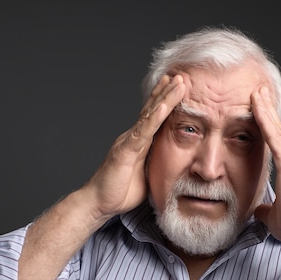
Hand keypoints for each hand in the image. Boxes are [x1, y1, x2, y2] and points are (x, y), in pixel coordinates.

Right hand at [83, 74, 184, 219]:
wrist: (99, 203)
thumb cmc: (120, 192)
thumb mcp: (146, 176)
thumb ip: (156, 165)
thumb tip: (174, 164)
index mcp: (138, 143)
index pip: (154, 117)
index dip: (165, 101)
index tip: (178, 86)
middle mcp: (133, 137)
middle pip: (152, 109)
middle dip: (167, 92)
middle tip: (181, 75)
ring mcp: (128, 141)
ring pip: (150, 115)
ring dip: (165, 98)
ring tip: (177, 82)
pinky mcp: (125, 150)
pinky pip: (142, 132)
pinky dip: (154, 118)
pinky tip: (163, 106)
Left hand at [251, 86, 280, 247]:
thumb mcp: (273, 215)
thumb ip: (266, 208)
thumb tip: (259, 210)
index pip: (277, 141)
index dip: (268, 125)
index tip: (259, 110)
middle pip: (278, 128)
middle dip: (267, 109)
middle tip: (259, 91)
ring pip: (276, 127)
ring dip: (265, 108)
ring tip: (257, 91)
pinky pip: (273, 135)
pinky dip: (264, 119)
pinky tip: (257, 105)